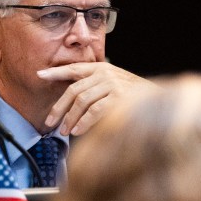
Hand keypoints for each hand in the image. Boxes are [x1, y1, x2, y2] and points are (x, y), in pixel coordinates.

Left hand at [37, 62, 152, 134]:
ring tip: (64, 131)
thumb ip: (93, 89)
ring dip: (70, 118)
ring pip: (82, 101)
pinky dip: (84, 122)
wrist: (160, 101)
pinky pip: (95, 110)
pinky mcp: (119, 97)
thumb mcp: (112, 86)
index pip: (73, 69)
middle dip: (59, 108)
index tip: (39, 75)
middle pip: (73, 90)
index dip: (55, 72)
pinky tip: (78, 131)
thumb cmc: (134, 97)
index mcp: (100, 68)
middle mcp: (105, 73)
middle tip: (50, 122)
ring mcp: (112, 84)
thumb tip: (71, 106)